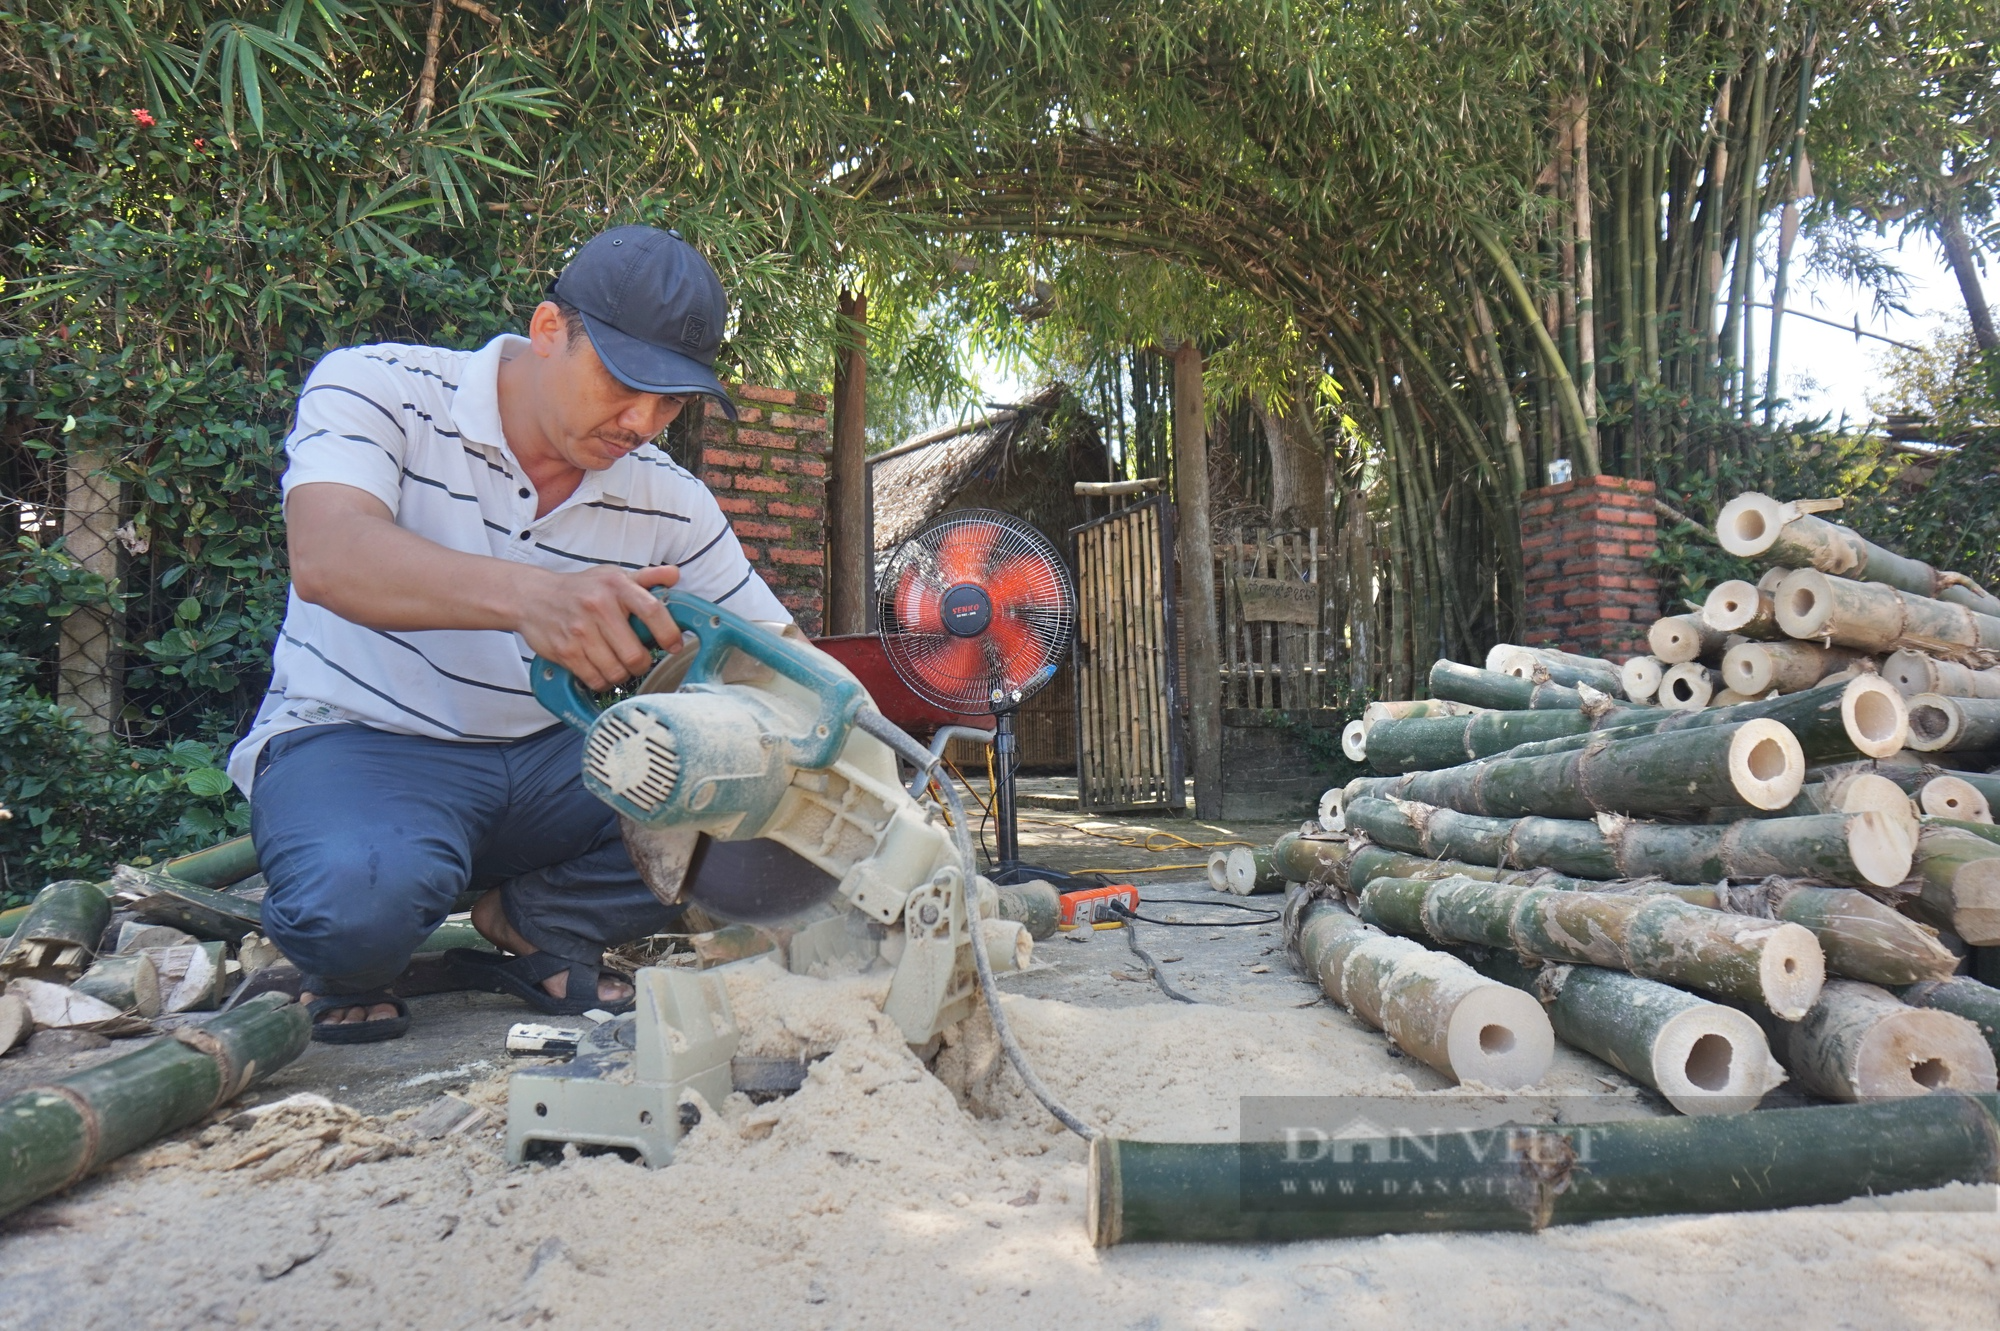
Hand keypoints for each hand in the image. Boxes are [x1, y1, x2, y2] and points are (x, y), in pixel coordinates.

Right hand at [513, 564, 682, 689]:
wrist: (533, 596)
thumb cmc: (581, 589)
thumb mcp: (612, 576)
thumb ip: (646, 578)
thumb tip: (674, 574)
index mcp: (616, 586)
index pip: (652, 611)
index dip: (668, 633)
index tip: (674, 646)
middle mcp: (598, 607)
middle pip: (634, 654)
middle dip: (642, 664)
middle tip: (640, 661)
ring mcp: (580, 631)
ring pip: (616, 671)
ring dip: (623, 675)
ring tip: (620, 665)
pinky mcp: (565, 651)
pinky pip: (595, 679)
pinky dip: (603, 681)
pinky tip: (602, 670)